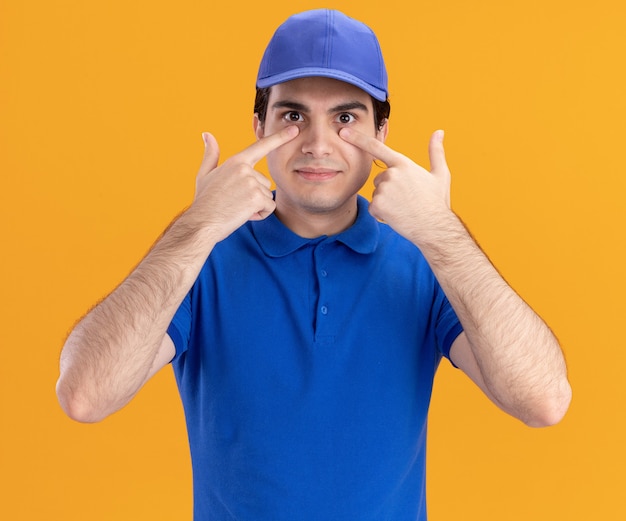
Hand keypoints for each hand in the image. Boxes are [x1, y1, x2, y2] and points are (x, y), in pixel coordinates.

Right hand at [189, 125, 298, 242]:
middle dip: (254, 196)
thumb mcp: (205, 174)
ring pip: (268, 196)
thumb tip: (207, 135)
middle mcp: (245, 168)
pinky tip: (243, 215)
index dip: (280, 137)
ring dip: (257, 206)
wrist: (201, 223)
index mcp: (236, 161)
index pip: (261, 146)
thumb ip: (211, 154)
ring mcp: (251, 182)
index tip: (294, 129)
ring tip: (237, 208)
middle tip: (234, 202)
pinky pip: (269, 207)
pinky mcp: (256, 197)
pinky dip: (260, 215)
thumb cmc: (204, 201)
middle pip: (265, 183)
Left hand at [339, 128, 451, 242]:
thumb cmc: (437, 202)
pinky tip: (396, 216)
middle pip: (379, 179)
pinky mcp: (378, 204)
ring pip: (377, 194)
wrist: (434, 227)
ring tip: (403, 208)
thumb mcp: (440, 174)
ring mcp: (383, 189)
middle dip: (388, 189)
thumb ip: (436, 151)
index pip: (377, 147)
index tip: (344, 132)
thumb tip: (439, 132)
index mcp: (403, 164)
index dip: (358, 139)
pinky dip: (382, 214)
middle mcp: (391, 174)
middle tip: (406, 199)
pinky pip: (373, 207)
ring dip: (386, 202)